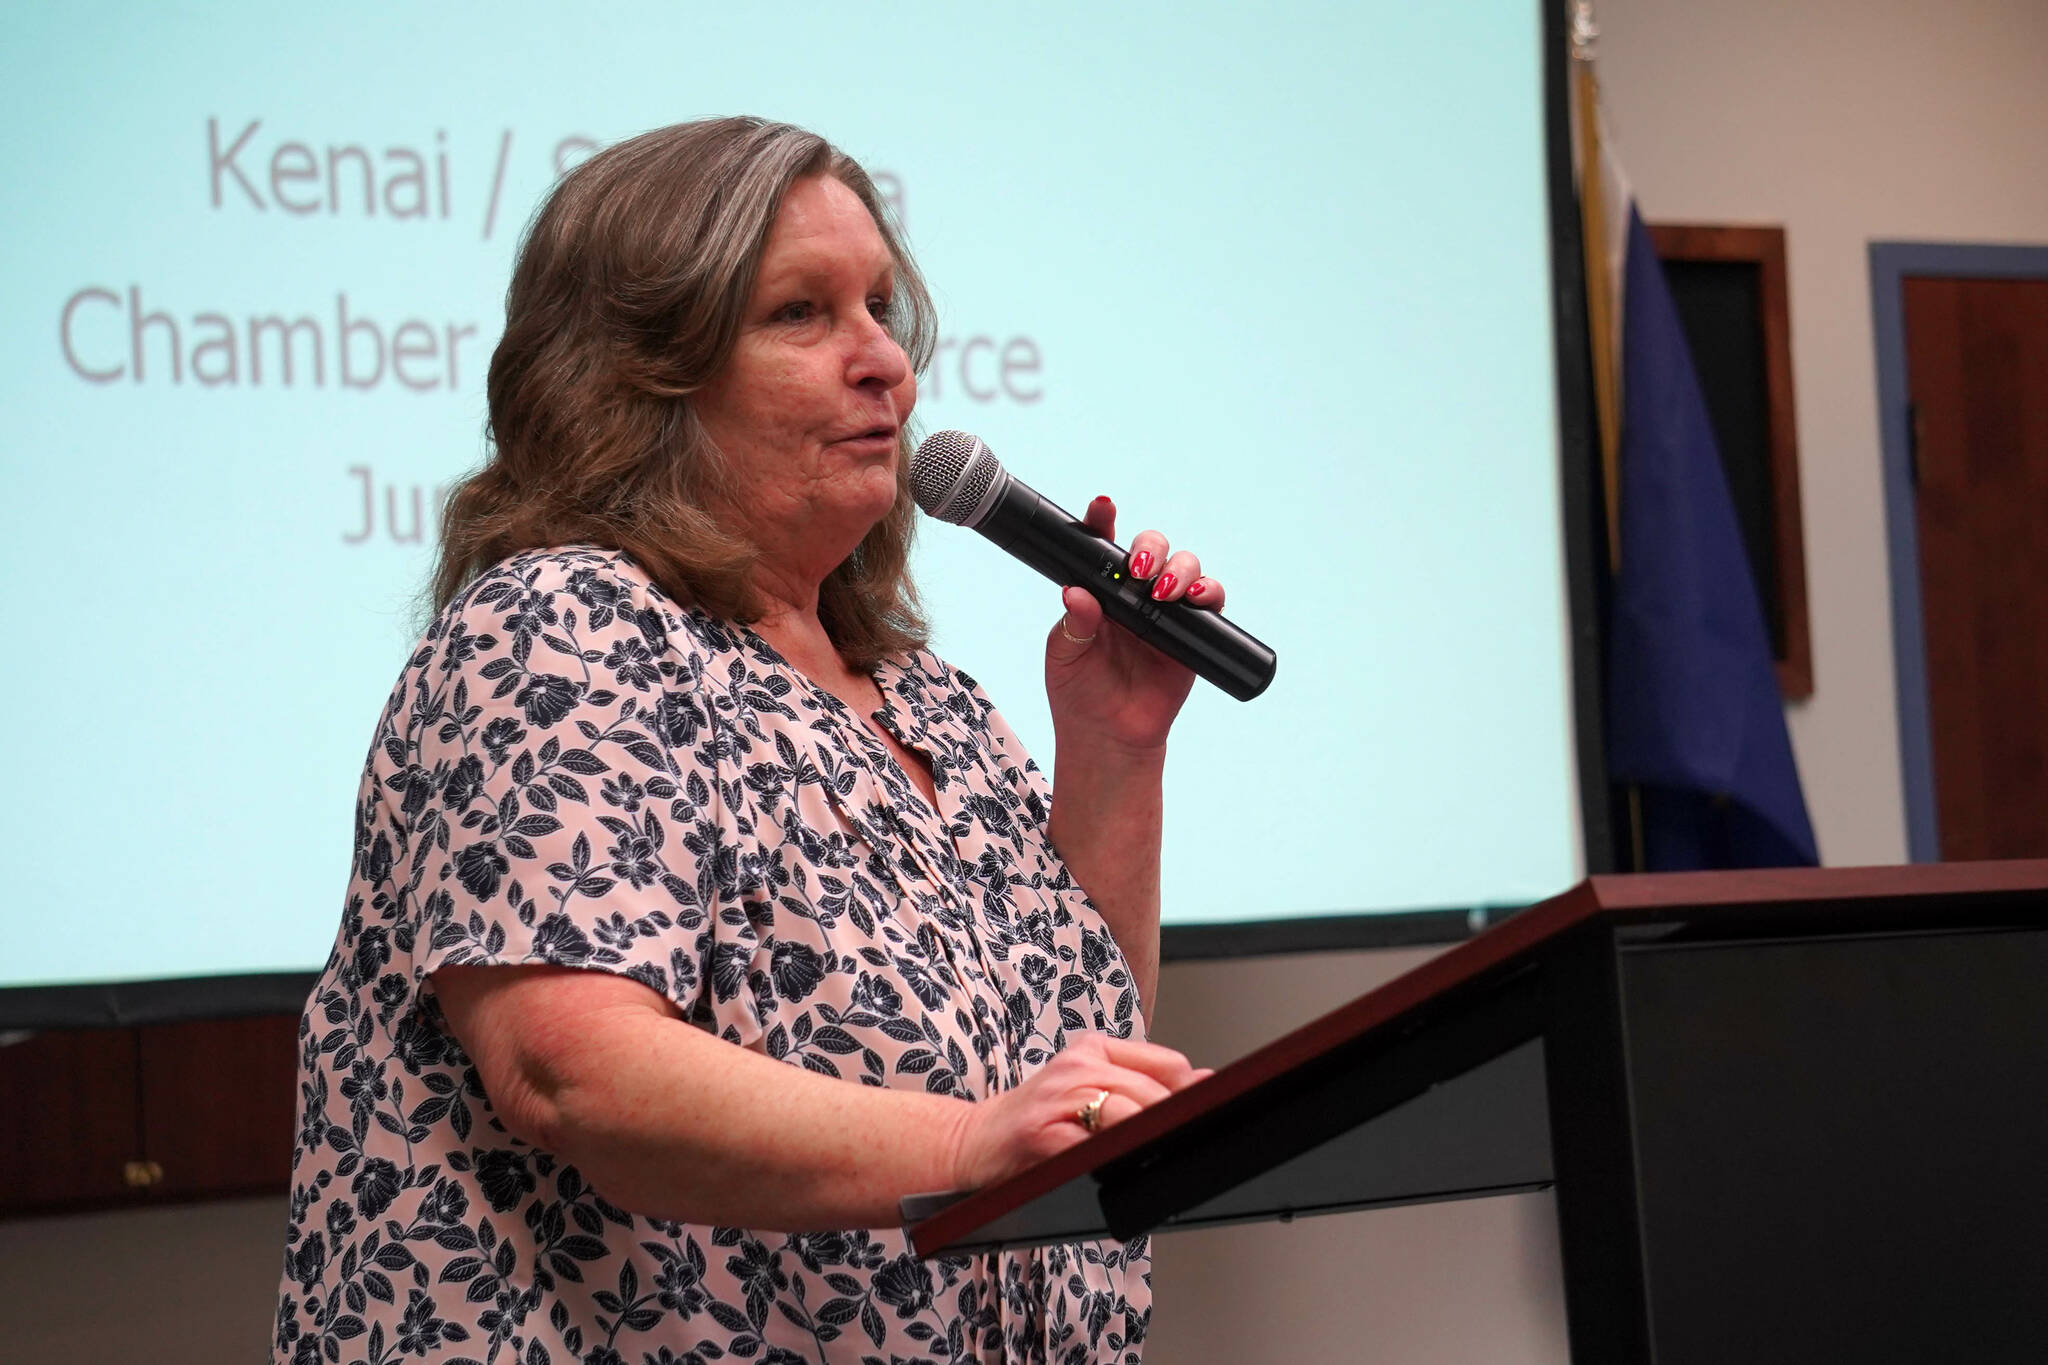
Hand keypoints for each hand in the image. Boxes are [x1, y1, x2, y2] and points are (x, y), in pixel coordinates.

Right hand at [947, 1034, 1211, 1189]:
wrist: (970, 1142)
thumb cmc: (1035, 1122)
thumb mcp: (1087, 1089)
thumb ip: (1140, 1083)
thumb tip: (1203, 1081)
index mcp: (1092, 1049)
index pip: (1166, 1064)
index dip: (1189, 1097)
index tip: (1201, 1120)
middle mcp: (1077, 1064)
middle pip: (1152, 1092)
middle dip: (1171, 1124)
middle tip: (1181, 1147)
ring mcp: (1058, 1096)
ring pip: (1127, 1112)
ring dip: (1144, 1140)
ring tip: (1147, 1158)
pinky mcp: (1042, 1131)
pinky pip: (1092, 1143)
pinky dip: (1110, 1157)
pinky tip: (1113, 1166)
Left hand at [1044, 496, 1227, 752]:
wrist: (1110, 736)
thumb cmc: (1079, 693)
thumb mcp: (1064, 658)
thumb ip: (1073, 625)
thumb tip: (1076, 593)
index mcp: (1099, 592)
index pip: (1101, 547)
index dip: (1102, 520)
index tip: (1102, 506)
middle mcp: (1134, 594)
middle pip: (1152, 548)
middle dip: (1151, 547)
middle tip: (1141, 570)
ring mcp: (1165, 611)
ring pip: (1184, 567)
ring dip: (1181, 568)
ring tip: (1165, 591)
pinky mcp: (1192, 632)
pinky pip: (1209, 602)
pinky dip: (1209, 591)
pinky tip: (1197, 597)